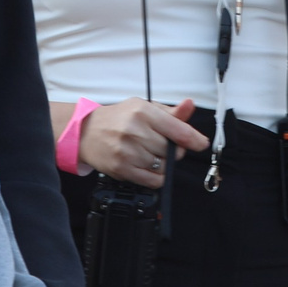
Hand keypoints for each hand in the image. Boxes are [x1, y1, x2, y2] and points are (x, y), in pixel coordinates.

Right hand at [80, 97, 208, 188]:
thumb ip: (171, 112)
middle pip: (172, 150)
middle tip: (161, 144)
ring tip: (149, 153)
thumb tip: (189, 105)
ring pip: (163, 166)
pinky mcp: (122, 168)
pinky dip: (156, 176)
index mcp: (143, 112)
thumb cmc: (119, 118)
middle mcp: (135, 131)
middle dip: (173, 150)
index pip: (178, 130)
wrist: (87, 131)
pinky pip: (153, 181)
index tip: (200, 143)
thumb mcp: (144, 108)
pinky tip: (148, 166)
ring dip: (162, 163)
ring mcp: (127, 151)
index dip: (194, 139)